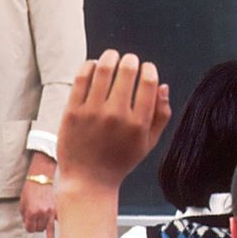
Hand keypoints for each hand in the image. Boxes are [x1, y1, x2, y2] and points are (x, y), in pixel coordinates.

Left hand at [20, 180, 56, 237]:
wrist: (43, 176)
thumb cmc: (31, 187)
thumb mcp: (23, 201)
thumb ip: (24, 215)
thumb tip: (28, 224)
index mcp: (31, 212)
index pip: (30, 229)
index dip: (29, 228)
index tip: (30, 227)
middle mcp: (42, 214)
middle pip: (39, 229)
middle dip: (37, 227)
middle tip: (36, 223)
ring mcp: (52, 212)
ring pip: (49, 229)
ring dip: (46, 230)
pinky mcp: (59, 208)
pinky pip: (59, 222)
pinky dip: (59, 226)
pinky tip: (65, 236)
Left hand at [58, 50, 170, 193]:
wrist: (88, 180)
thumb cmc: (119, 162)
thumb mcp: (148, 144)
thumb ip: (161, 115)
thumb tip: (163, 86)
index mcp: (138, 123)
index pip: (148, 81)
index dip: (149, 68)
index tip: (146, 68)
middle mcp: (116, 116)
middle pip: (127, 70)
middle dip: (131, 60)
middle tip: (129, 61)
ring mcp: (92, 113)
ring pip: (103, 68)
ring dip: (110, 56)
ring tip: (112, 57)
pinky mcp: (73, 111)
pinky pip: (82, 78)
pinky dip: (89, 65)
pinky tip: (94, 67)